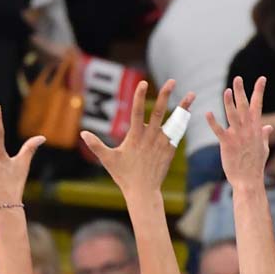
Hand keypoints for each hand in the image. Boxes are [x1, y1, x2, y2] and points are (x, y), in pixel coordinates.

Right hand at [81, 79, 188, 198]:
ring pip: (173, 121)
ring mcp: (161, 143)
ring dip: (182, 107)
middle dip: (165, 95)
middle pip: (158, 112)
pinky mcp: (169, 150)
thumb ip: (96, 145)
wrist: (143, 192)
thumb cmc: (124, 175)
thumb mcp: (108, 159)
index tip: (143, 82)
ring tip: (192, 94)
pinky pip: (177, 133)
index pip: (137, 112)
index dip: (139, 96)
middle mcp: (150, 137)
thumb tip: (83, 133)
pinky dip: (182, 122)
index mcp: (135, 137)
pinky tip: (188, 112)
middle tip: (172, 81)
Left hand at [206, 76, 272, 190]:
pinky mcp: (227, 144)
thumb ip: (264, 135)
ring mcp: (237, 136)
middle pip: (244, 106)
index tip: (261, 78)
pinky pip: (219, 130)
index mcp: (256, 128)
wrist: (248, 180)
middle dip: (241, 91)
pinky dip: (213, 122)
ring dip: (229, 103)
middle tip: (238, 78)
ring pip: (233, 115)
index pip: (258, 105)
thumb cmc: (255, 165)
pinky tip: (207, 113)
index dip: (259, 91)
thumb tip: (269, 126)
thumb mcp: (264, 148)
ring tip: (226, 91)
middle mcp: (248, 129)